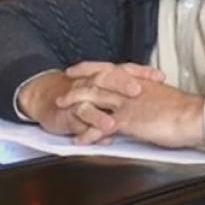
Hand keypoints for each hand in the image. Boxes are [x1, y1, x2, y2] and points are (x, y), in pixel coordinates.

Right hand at [17, 63, 163, 141]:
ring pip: (91, 100)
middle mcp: (91, 82)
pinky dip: (88, 127)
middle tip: (139, 91)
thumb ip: (124, 91)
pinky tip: (98, 135)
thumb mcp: (103, 89)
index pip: (124, 69)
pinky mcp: (67, 111)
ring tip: (114, 122)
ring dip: (102, 112)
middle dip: (123, 84)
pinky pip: (78, 119)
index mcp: (103, 76)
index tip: (159, 77)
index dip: (141, 72)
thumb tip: (152, 93)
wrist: (45, 97)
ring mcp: (79, 96)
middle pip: (108, 78)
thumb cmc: (79, 94)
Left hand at [59, 68, 204, 149]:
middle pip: (95, 80)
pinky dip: (87, 133)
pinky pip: (101, 126)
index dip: (91, 67)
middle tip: (62, 84)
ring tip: (60, 108)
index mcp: (138, 80)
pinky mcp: (127, 120)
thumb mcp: (162, 94)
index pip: (109, 68)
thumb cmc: (184, 108)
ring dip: (74, 103)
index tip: (79, 68)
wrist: (194, 116)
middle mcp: (129, 88)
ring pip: (93, 98)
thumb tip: (145, 96)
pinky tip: (79, 139)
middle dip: (76, 82)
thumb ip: (148, 93)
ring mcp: (126, 103)